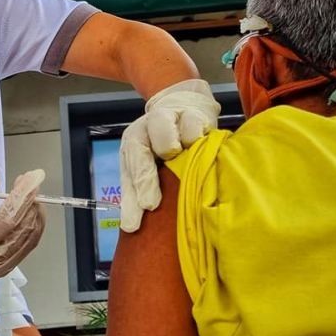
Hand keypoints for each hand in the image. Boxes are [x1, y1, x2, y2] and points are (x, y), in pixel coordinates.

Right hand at [0, 170, 45, 307]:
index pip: (6, 219)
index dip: (23, 196)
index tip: (34, 176)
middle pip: (22, 228)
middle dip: (31, 201)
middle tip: (30, 181)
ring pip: (29, 238)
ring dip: (35, 212)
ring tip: (30, 193)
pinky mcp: (6, 271)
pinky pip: (27, 246)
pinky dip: (32, 226)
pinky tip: (29, 211)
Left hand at [119, 80, 219, 231]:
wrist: (179, 108)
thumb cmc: (156, 147)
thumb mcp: (139, 167)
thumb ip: (134, 195)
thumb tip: (130, 228)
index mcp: (135, 138)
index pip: (136, 157)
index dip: (144, 181)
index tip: (149, 205)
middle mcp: (154, 123)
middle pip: (162, 139)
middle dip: (166, 156)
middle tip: (176, 170)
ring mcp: (178, 116)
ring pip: (186, 132)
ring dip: (189, 147)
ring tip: (191, 161)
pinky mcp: (200, 114)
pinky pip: (203, 130)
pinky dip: (203, 141)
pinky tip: (204, 151)